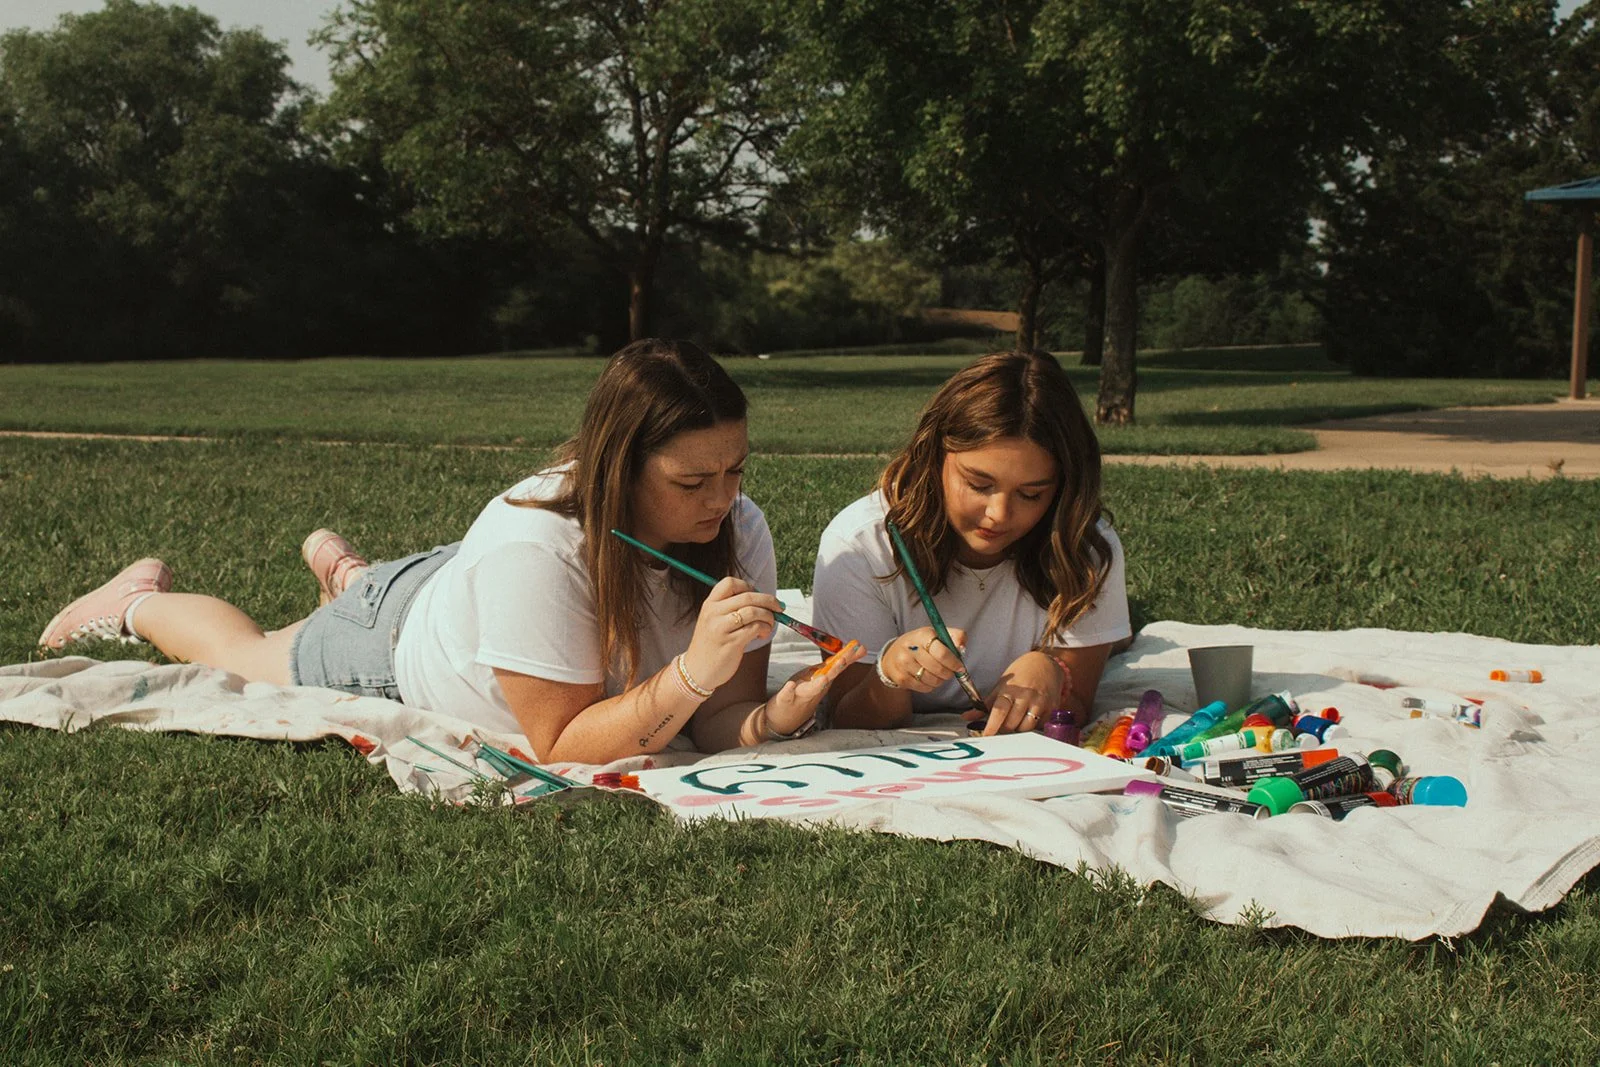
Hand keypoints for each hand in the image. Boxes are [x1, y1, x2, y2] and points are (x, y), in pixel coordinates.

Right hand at [682, 577, 779, 691]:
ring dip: (768, 617)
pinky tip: (763, 634)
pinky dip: (765, 629)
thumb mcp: (713, 621)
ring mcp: (721, 628)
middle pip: (748, 596)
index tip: (758, 596)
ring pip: (754, 611)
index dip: (749, 586)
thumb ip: (731, 608)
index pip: (730, 583)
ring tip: (769, 625)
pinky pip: (755, 628)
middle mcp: (713, 613)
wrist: (697, 671)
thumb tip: (764, 600)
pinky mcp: (731, 643)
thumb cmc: (711, 645)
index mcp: (709, 604)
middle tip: (779, 608)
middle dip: (769, 600)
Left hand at [764, 642, 867, 734]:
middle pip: (828, 678)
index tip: (860, 648)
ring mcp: (800, 695)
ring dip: (819, 684)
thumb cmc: (804, 695)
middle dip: (836, 669)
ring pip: (811, 689)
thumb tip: (857, 650)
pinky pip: (787, 696)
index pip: (837, 667)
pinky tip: (791, 685)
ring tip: (825, 678)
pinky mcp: (785, 700)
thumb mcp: (822, 678)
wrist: (784, 719)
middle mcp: (815, 688)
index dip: (848, 657)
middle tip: (844, 659)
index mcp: (823, 681)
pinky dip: (789, 691)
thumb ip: (836, 665)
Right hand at [880, 627, 967, 692]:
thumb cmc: (920, 644)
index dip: (954, 662)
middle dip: (948, 673)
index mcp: (922, 635)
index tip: (960, 667)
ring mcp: (904, 664)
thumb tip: (962, 646)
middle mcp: (910, 648)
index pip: (941, 653)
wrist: (893, 655)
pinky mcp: (901, 678)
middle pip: (938, 669)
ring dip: (940, 680)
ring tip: (938, 674)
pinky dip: (930, 686)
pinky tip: (928, 678)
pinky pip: (924, 688)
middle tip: (950, 672)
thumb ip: (955, 636)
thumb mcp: (937, 634)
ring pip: (932, 680)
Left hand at [974, 651, 1066, 735]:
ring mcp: (1040, 702)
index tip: (986, 735)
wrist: (1044, 664)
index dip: (991, 726)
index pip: (999, 711)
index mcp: (1010, 690)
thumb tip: (967, 717)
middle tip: (1001, 728)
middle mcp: (1025, 696)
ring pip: (1026, 728)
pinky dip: (1032, 727)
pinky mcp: (1052, 708)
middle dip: (1003, 730)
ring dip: (1018, 730)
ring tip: (1015, 723)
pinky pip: (1039, 726)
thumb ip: (985, 704)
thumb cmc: (1020, 675)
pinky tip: (1029, 718)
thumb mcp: (1001, 685)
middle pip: (1011, 724)